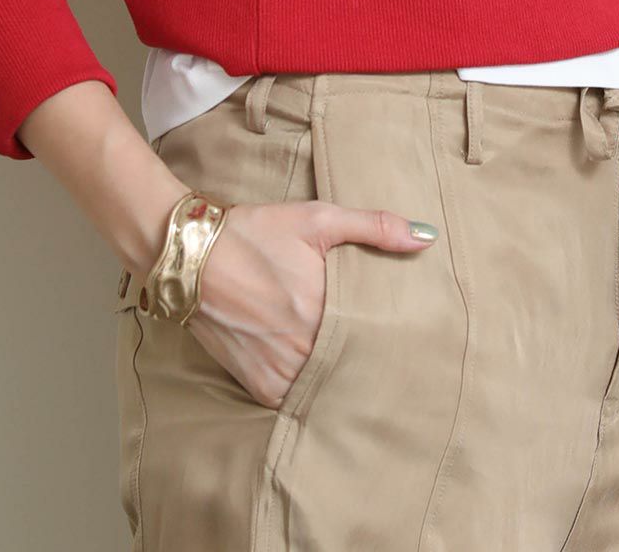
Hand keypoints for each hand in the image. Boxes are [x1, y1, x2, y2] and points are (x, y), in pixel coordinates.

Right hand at [182, 198, 438, 406]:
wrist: (192, 255)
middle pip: (353, 366)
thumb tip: (426, 237)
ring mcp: (278, 369)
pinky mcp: (257, 384)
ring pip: (326, 387)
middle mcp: (302, 346)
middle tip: (396, 361)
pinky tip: (322, 376)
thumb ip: (374, 226)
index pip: (376, 338)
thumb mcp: (317, 218)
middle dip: (371, 362)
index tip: (412, 339)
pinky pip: (295, 399)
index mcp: (323, 308)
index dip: (394, 339)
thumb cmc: (257, 232)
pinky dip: (308, 390)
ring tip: (361, 369)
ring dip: (341, 379)